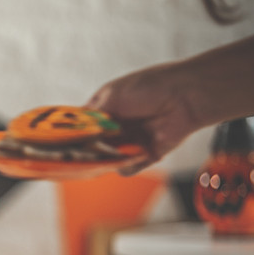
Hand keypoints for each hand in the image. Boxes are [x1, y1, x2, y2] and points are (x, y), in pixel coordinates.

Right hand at [85, 61, 205, 174]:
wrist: (187, 96)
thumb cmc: (149, 87)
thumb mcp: (112, 95)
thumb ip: (91, 116)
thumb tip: (74, 132)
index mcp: (107, 109)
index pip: (83, 126)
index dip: (76, 134)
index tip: (67, 142)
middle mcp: (118, 126)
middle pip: (95, 145)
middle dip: (90, 150)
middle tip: (86, 153)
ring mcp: (132, 140)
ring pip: (110, 159)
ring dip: (108, 159)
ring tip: (110, 154)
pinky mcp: (147, 154)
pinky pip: (130, 167)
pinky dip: (128, 166)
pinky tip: (130, 159)